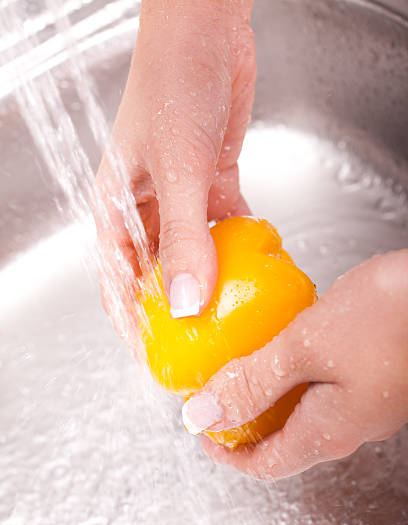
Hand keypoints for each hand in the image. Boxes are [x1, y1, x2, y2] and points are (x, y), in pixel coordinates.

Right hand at [94, 0, 254, 341]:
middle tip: (200, 340)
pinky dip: (238, 246)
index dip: (131, 320)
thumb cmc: (172, 86)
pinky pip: (224, 227)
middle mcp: (146, 207)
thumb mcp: (178, 171)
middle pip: (158, 270)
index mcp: (116, 207)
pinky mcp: (212, 184)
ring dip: (212, 278)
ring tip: (232, 312)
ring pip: (194, 252)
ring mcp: (181, 197)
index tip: (154, 353)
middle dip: (177, 306)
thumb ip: (184, 239)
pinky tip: (254, 265)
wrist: (207, 31)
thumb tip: (188, 301)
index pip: (117, 278)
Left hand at [183, 250, 407, 480]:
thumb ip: (252, 383)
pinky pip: (321, 388)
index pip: (264, 465)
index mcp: (328, 431)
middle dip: (244, 421)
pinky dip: (293, 373)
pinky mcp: (374, 377)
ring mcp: (365, 403)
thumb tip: (202, 415)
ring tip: (243, 362)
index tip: (200, 430)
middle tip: (217, 390)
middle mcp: (349, 426)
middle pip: (282, 442)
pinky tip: (285, 341)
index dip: (226, 453)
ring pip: (301, 414)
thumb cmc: (389, 317)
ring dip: (267, 395)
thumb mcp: (305, 348)